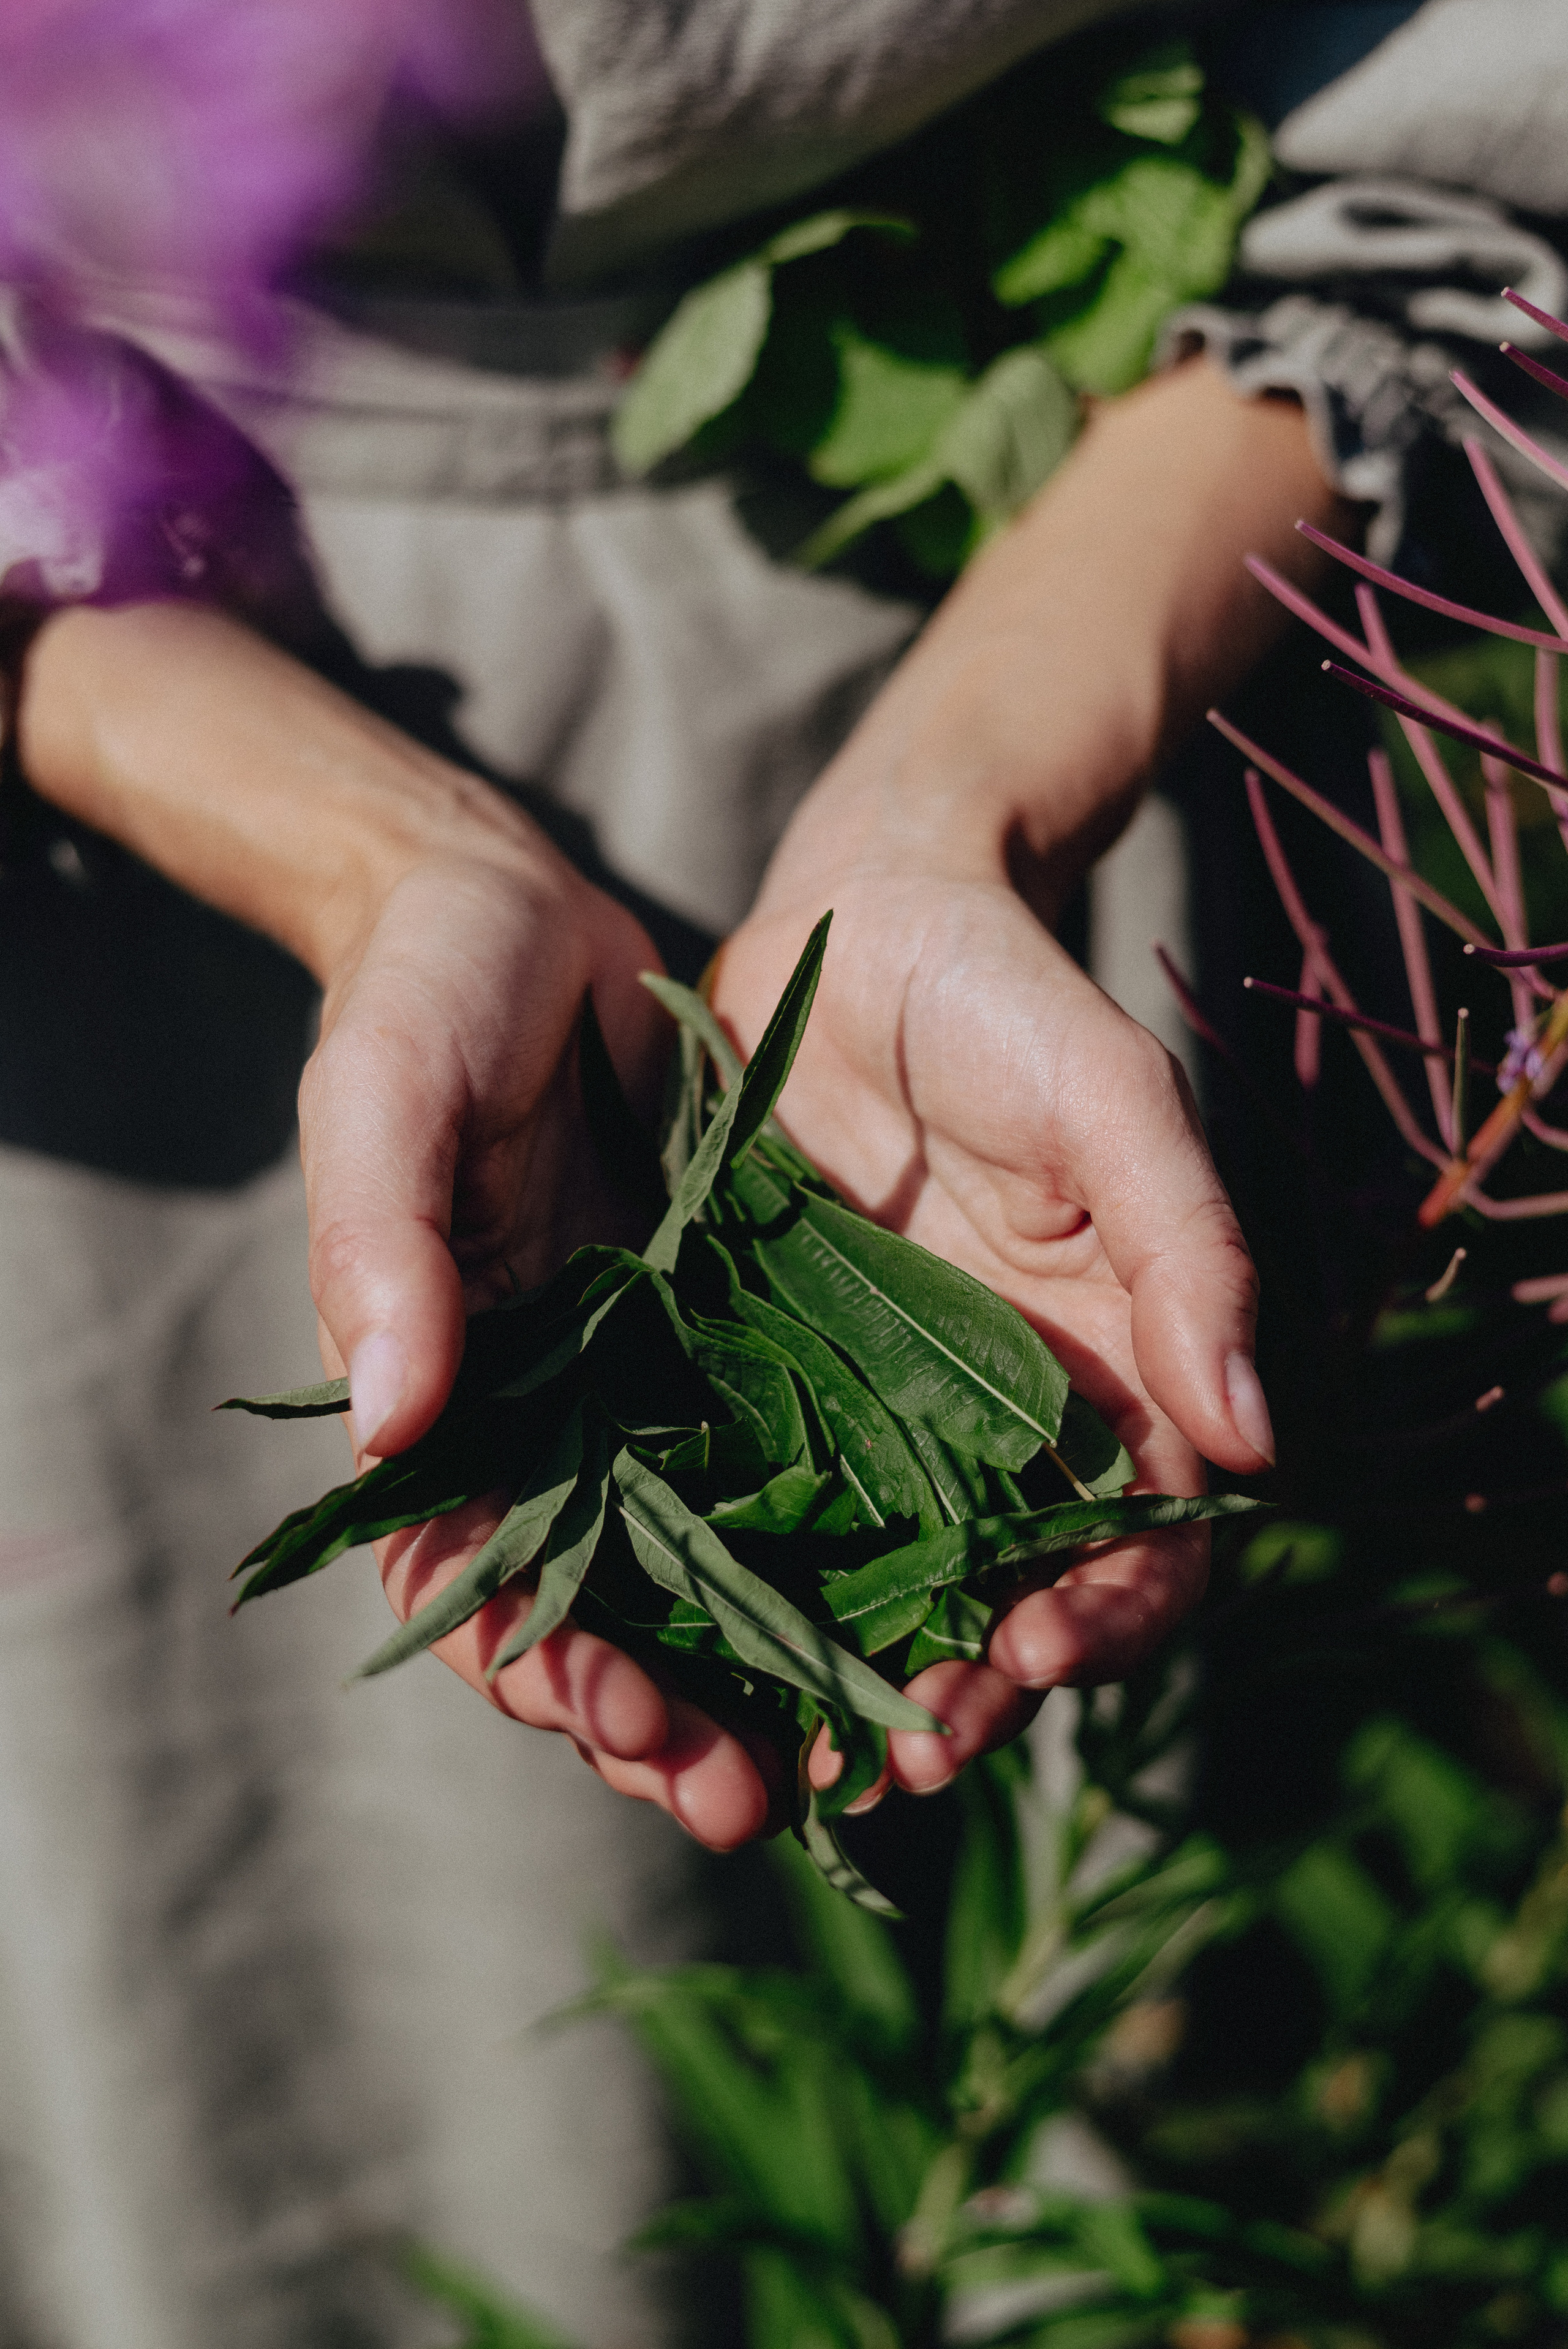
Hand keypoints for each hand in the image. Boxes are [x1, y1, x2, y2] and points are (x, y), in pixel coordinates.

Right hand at [18, 603, 778, 1847]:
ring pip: (720, 1568)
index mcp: (450, 1398)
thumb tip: (391, 1421)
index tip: (616, 1716)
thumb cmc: (424, 998)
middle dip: (673, 1717)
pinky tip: (938, 1602)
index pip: (468, 1578)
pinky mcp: (756, 1337)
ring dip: (782, 1668)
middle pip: (609, 1610)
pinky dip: (860, 1543)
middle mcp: (558, 1419)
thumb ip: (380, 1244)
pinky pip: (809, 1465)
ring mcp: (659, 1386)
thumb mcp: (384, 1096)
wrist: (527, 917)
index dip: (533, 1665)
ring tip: (871, 1748)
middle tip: (755, 1794)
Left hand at [714, 870, 1267, 1812]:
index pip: (1135, 1543)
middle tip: (890, 1761)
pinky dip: (713, 1589)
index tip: (1037, 1647)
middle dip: (948, 1697)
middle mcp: (988, 1428)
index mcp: (1104, 1381)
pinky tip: (661, 1641)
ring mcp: (864, 1417)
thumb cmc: (1009, 997)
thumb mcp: (1111, 1099)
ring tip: (769, 1757)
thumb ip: (1190, 1250)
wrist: (856, 916)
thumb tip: (1257, 1439)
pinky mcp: (747, 1385)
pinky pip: (736, 1510)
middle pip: (990, 1605)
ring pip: (857, 1593)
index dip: (1106, 1614)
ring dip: (821, 1685)